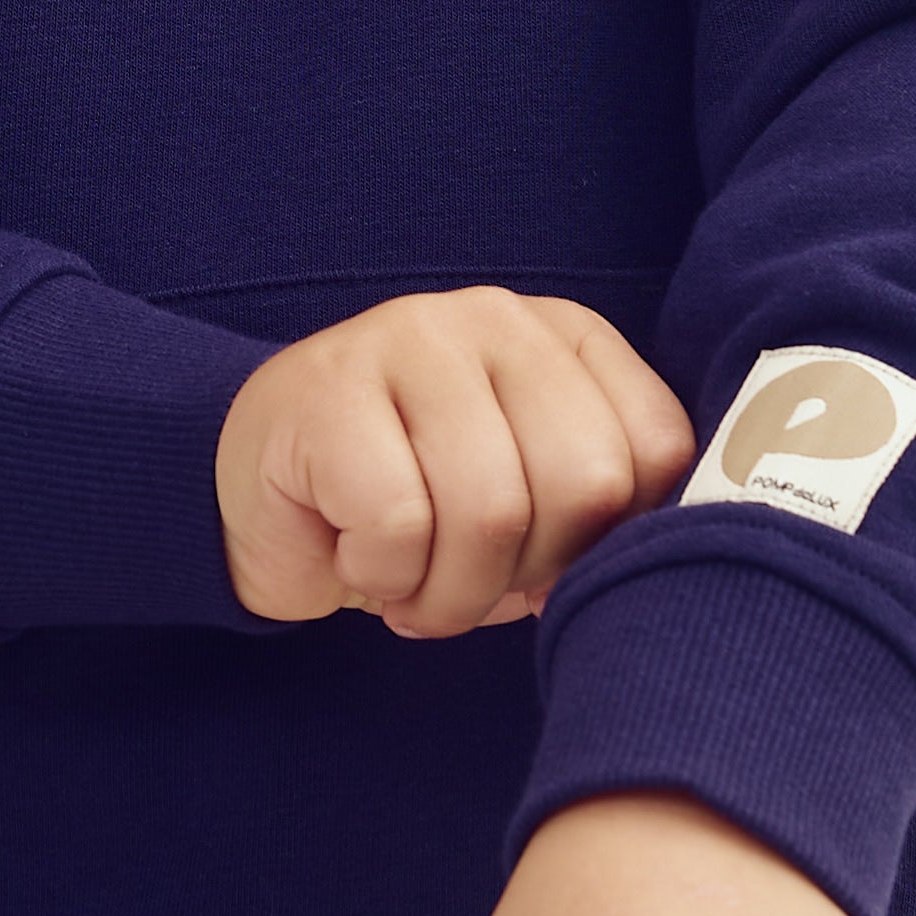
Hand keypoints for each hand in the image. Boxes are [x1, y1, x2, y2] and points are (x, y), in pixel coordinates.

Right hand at [216, 290, 695, 639]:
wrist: (261, 489)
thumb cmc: (411, 506)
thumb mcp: (525, 505)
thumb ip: (596, 515)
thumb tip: (646, 578)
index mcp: (567, 340)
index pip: (654, 450)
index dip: (608, 545)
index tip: (546, 569)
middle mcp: (498, 320)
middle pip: (584, 481)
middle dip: (528, 575)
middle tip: (469, 590)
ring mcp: (410, 339)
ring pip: (490, 510)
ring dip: (447, 595)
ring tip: (408, 589)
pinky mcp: (329, 388)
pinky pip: (397, 522)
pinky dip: (381, 575)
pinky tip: (353, 558)